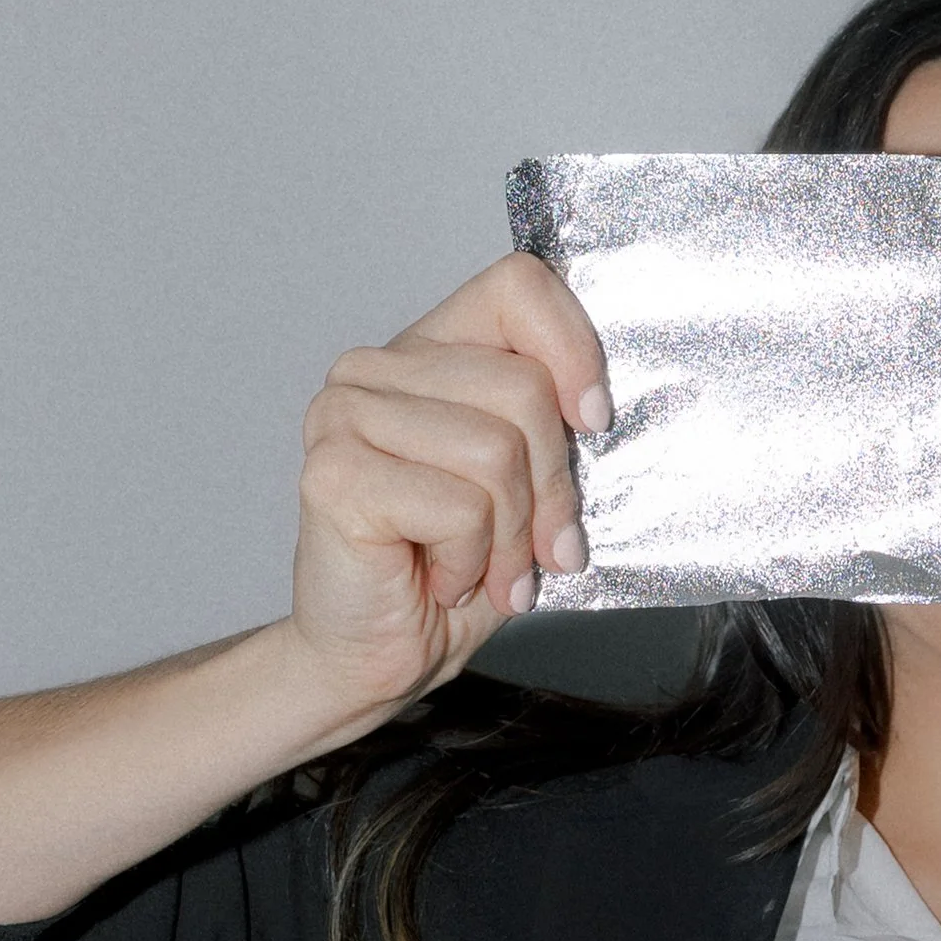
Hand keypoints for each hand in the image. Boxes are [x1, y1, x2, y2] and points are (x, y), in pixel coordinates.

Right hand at [289, 254, 608, 719]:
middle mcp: (376, 367)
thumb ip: (555, 429)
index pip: (518, 284)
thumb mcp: (528, 485)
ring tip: (488, 568)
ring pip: (495, 450)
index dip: (573, 349)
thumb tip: (607, 410)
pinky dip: (471, 560)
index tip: (593, 422)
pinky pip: (458, 505)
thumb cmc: (456, 570)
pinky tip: (442, 577)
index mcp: (430, 349)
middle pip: (522, 388)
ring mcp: (344, 414)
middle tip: (539, 549)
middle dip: (552, 488)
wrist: (376, 656)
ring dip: (511, 535)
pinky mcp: (333, 472)